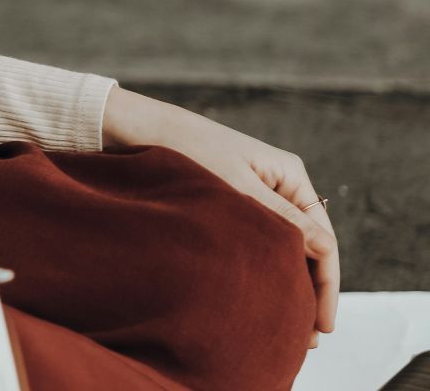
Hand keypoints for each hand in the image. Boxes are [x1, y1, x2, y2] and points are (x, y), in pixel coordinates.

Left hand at [102, 87, 338, 345]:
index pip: (323, 240)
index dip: (326, 285)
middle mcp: (280, 185)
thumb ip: (282, 220)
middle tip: (309, 338)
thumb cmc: (188, 151)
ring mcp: (258, 194)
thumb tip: (325, 250)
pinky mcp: (234, 202)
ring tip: (288, 325)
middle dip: (309, 291)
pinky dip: (264, 267)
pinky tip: (261, 294)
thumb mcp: (238, 189)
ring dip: (287, 282)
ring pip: (283, 247)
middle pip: (308, 247)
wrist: (141, 129)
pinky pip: (259, 241)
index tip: (322, 323)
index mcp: (291, 175)